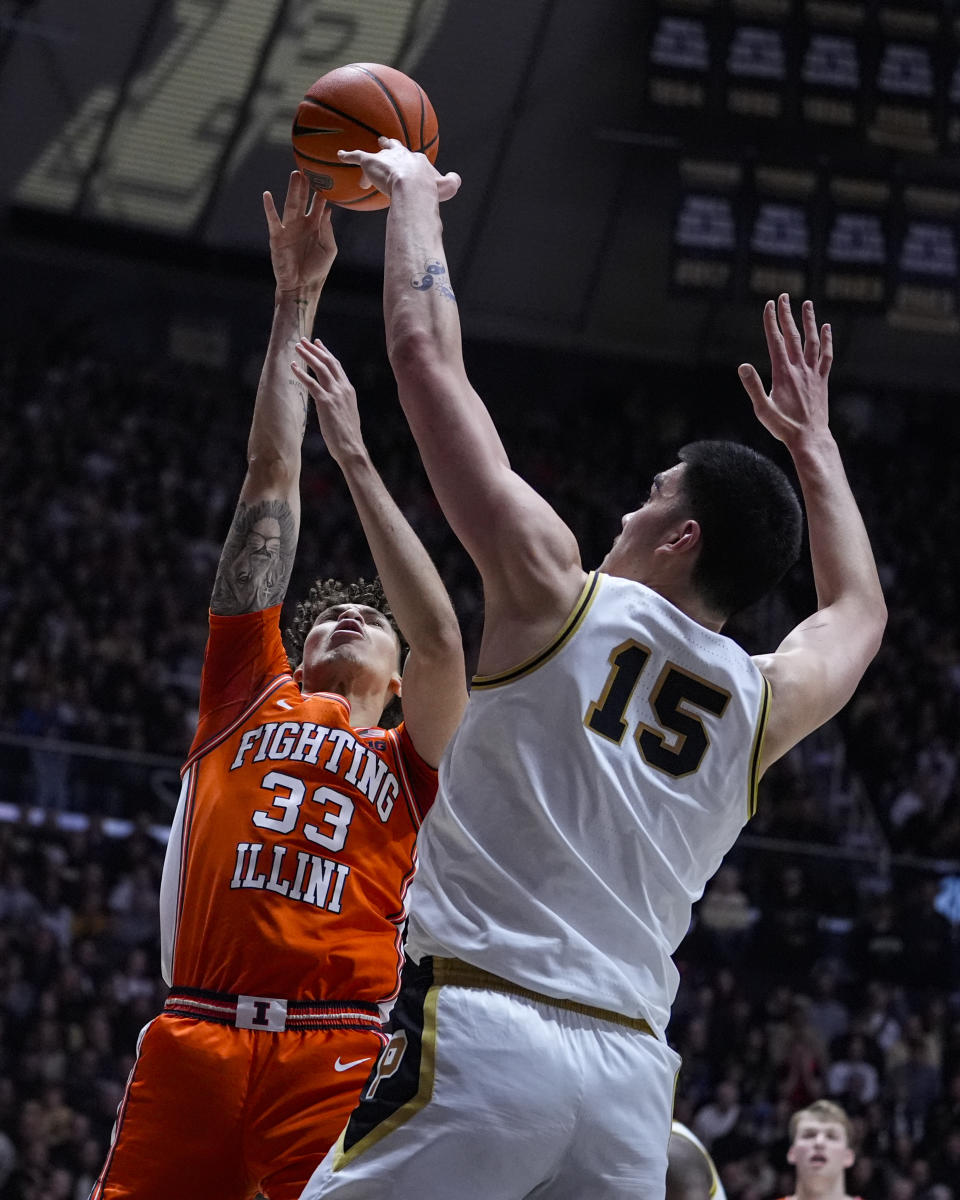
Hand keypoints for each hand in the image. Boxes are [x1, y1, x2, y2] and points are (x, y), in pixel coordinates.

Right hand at [263, 171, 336, 297]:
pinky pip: (273, 219)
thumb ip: (327, 230)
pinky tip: (267, 195)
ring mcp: (289, 228)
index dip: (322, 192)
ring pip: (290, 204)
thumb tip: (327, 210)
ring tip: (295, 174)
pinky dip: (269, 208)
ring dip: (292, 190)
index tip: (327, 177)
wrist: (302, 286)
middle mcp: (302, 224)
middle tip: (308, 168)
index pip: (319, 204)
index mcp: (316, 226)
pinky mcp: (277, 236)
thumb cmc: (318, 269)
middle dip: (306, 185)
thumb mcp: (329, 249)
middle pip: (303, 200)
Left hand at [292, 338, 364, 464]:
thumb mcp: (346, 413)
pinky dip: (302, 374)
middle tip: (303, 340)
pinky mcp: (326, 403)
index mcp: (349, 390)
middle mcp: (343, 388)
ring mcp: (335, 395)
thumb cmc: (347, 435)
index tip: (318, 343)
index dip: (326, 353)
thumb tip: (331, 399)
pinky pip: (312, 384)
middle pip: (329, 362)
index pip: (337, 366)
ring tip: (297, 347)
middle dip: (315, 349)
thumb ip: (340, 402)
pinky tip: (293, 367)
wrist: (351, 447)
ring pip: (321, 368)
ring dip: (308, 356)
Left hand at [337, 137, 460, 201]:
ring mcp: (384, 157)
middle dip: (390, 146)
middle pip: (394, 148)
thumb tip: (456, 178)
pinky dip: (347, 154)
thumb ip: (452, 182)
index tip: (408, 165)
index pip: (412, 160)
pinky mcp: (369, 160)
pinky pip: (356, 155)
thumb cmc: (429, 189)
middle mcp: (400, 154)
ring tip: (362, 158)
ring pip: (375, 155)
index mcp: (416, 161)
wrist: (413, 186)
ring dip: (369, 158)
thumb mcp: (446, 187)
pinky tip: (340, 154)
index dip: (409, 163)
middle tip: (385, 143)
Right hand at [738, 295, 832, 448]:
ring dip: (809, 321)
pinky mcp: (822, 380)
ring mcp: (813, 373)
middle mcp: (799, 369)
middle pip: (792, 336)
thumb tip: (743, 366)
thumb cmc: (784, 427)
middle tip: (784, 296)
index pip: (775, 341)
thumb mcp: (762, 410)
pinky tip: (827, 328)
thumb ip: (752, 387)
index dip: (771, 322)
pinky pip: (826, 356)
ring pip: (812, 341)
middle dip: (787, 315)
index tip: (769, 305)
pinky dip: (827, 341)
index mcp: (783, 373)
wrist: (810, 438)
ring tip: (806, 304)